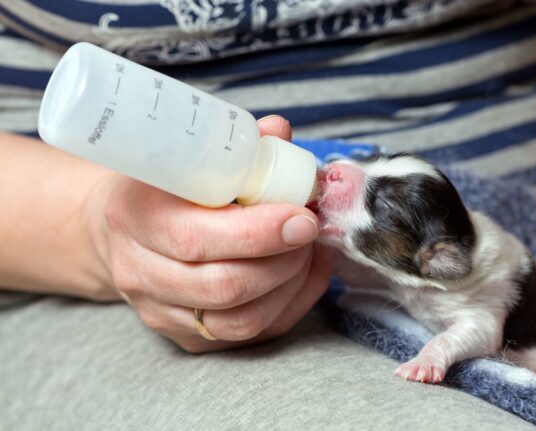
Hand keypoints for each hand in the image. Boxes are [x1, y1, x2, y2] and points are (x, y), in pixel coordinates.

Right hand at [86, 115, 334, 351]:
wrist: (118, 230)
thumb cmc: (160, 186)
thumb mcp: (183, 154)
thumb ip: (234, 145)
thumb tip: (280, 132)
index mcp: (135, 216)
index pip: (197, 240)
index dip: (259, 233)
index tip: (302, 217)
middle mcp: (140, 272)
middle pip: (224, 287)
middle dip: (284, 261)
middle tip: (309, 231)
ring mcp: (160, 311)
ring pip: (240, 321)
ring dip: (291, 286)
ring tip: (308, 251)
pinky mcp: (184, 337)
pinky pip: (249, 336)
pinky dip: (290, 305)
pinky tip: (304, 275)